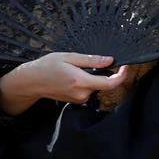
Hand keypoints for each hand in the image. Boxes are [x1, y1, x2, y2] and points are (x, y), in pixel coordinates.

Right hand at [0, 53, 127, 114]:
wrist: (32, 81)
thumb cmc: (48, 66)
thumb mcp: (69, 57)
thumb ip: (91, 60)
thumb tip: (110, 61)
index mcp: (81, 81)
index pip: (110, 83)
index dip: (121, 75)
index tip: (125, 67)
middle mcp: (81, 93)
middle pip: (103, 83)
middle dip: (102, 72)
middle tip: (89, 61)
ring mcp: (78, 99)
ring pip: (95, 86)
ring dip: (92, 76)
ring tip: (74, 68)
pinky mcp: (76, 100)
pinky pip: (88, 89)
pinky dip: (86, 81)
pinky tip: (72, 75)